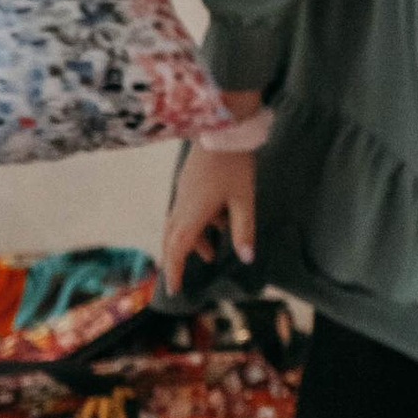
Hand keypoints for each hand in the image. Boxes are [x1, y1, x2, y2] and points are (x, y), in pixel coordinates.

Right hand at [158, 115, 262, 296]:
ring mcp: (182, 194)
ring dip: (190, 242)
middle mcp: (182, 206)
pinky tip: (217, 222)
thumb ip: (244, 229)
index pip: (178, 250)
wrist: (222, 127)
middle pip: (171, 240)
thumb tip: (246, 258)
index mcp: (192, 213)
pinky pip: (185, 212)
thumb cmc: (234, 163)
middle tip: (179, 278)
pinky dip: (195, 225)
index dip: (175, 272)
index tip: (174, 290)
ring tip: (209, 253)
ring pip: (178, 226)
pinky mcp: (187, 184)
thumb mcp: (243, 198)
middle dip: (175, 261)